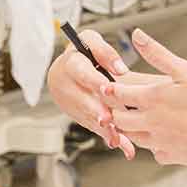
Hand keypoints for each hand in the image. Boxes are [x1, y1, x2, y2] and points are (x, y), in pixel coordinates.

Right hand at [45, 27, 139, 158]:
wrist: (66, 68)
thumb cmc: (83, 53)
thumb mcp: (91, 40)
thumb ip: (105, 51)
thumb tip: (120, 69)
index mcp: (70, 64)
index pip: (82, 72)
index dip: (94, 81)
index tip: (107, 88)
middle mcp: (65, 85)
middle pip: (82, 100)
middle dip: (96, 111)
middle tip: (109, 120)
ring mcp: (68, 104)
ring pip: (87, 117)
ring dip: (103, 129)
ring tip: (118, 139)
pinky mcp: (75, 116)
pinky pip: (92, 127)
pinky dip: (107, 135)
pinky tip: (121, 146)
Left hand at [101, 29, 186, 169]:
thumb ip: (158, 54)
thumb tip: (137, 35)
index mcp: (151, 99)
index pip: (116, 94)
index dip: (108, 89)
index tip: (104, 85)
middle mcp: (149, 122)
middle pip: (118, 119)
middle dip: (114, 110)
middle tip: (114, 104)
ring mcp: (159, 142)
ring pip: (133, 137)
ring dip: (130, 128)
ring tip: (134, 119)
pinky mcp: (172, 157)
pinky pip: (155, 152)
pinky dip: (155, 145)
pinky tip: (162, 138)